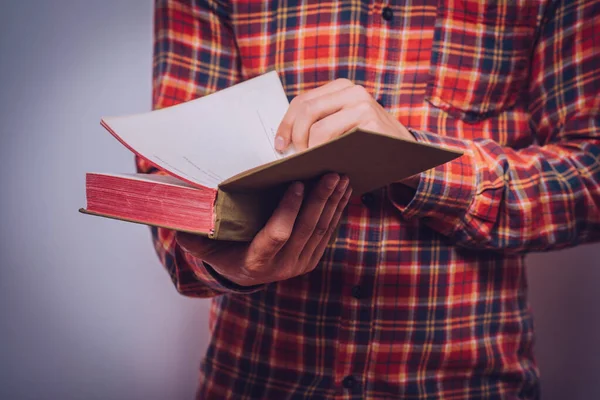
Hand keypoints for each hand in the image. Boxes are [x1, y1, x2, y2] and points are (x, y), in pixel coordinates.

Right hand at [176, 174, 351, 286]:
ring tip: (341, 177)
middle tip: (330, 173)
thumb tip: (174, 214)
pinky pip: (328, 233)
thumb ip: (192, 234)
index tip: (297, 184)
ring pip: (321, 230)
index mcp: (257, 262)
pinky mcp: (312, 259)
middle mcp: (283, 267)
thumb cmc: (223, 253)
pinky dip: (336, 211)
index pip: (278, 234)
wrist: (244, 274)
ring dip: (333, 202)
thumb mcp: (205, 246)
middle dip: (320, 199)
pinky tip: (343, 192)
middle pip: (306, 229)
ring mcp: (300, 264)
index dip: (288, 210)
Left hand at [274, 78, 419, 187]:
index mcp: (341, 88)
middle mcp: (352, 90)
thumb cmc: (368, 144)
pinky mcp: (370, 122)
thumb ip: (321, 122)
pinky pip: (333, 139)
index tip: (279, 145)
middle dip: (295, 137)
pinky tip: (324, 164)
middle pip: (306, 111)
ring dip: (308, 149)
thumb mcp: (345, 125)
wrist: (407, 155)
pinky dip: (323, 154)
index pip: (303, 101)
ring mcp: (363, 104)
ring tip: (309, 163)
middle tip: (294, 157)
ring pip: (317, 127)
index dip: (286, 124)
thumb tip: (284, 140)